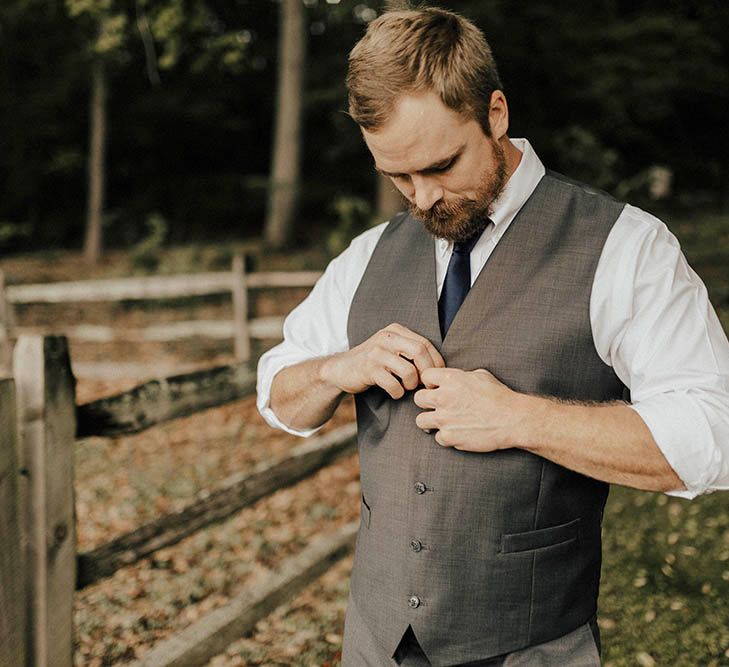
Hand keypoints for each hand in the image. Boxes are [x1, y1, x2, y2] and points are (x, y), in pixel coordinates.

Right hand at [321, 323, 444, 398]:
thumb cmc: (373, 363)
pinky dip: (398, 392)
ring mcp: (376, 352)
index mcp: (395, 330)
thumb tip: (438, 367)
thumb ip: (410, 351)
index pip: (425, 343)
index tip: (436, 375)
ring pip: (408, 369)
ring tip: (407, 387)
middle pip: (419, 352)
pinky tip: (394, 392)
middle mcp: (386, 337)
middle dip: (427, 372)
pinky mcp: (369, 368)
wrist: (341, 369)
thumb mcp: (391, 350)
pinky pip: (393, 383)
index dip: (435, 361)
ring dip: (412, 384)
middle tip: (426, 384)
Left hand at [413, 367, 527, 450]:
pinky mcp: (449, 436)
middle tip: (438, 407)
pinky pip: (437, 437)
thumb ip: (460, 376)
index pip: (425, 376)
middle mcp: (443, 397)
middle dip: (427, 402)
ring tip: (442, 422)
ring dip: (431, 421)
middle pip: (418, 398)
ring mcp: (444, 418)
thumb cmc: (499, 396)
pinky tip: (457, 433)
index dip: (431, 382)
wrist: (512, 420)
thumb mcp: (480, 376)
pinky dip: (446, 437)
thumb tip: (453, 378)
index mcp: (451, 379)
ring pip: (420, 420)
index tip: (437, 388)